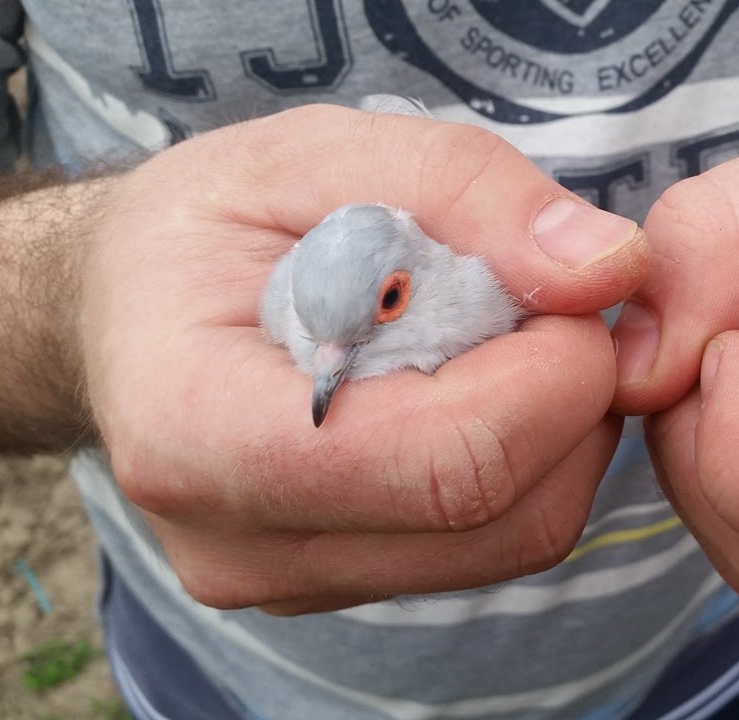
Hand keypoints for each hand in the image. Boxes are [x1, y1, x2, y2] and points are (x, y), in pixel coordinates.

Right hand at [79, 105, 647, 613]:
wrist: (129, 310)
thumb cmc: (211, 223)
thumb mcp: (323, 152)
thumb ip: (467, 192)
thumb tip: (609, 267)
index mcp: (203, 430)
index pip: (452, 460)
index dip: (554, 371)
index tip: (559, 286)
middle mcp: (240, 542)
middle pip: (501, 514)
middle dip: (569, 396)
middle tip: (537, 300)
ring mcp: (289, 581)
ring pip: (516, 538)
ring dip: (557, 429)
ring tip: (496, 339)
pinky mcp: (335, 586)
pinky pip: (490, 543)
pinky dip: (525, 460)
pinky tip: (475, 389)